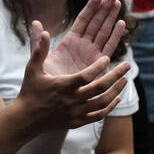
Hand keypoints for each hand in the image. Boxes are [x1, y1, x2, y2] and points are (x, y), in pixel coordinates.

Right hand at [15, 0, 130, 129]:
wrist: (26, 118)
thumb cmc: (30, 90)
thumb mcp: (32, 68)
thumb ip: (39, 50)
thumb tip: (43, 31)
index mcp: (63, 86)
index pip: (86, 76)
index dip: (98, 67)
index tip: (107, 58)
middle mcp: (73, 100)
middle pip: (100, 88)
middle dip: (115, 76)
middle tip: (127, 66)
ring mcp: (77, 112)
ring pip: (103, 102)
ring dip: (116, 90)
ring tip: (124, 80)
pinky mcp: (78, 121)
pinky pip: (99, 115)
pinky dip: (110, 106)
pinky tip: (116, 98)